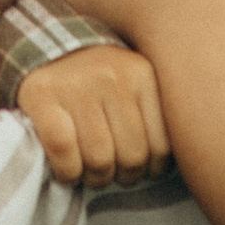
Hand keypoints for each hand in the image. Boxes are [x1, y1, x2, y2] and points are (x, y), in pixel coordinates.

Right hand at [18, 43, 171, 186]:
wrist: (40, 46)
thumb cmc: (95, 82)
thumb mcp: (132, 84)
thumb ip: (155, 116)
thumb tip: (184, 162)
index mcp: (140, 73)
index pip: (161, 147)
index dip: (149, 169)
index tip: (135, 165)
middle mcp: (111, 75)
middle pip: (131, 157)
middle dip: (121, 176)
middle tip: (109, 170)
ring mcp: (76, 84)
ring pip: (99, 159)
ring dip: (93, 178)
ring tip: (88, 170)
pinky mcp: (42, 96)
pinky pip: (65, 154)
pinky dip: (67, 172)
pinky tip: (66, 168)